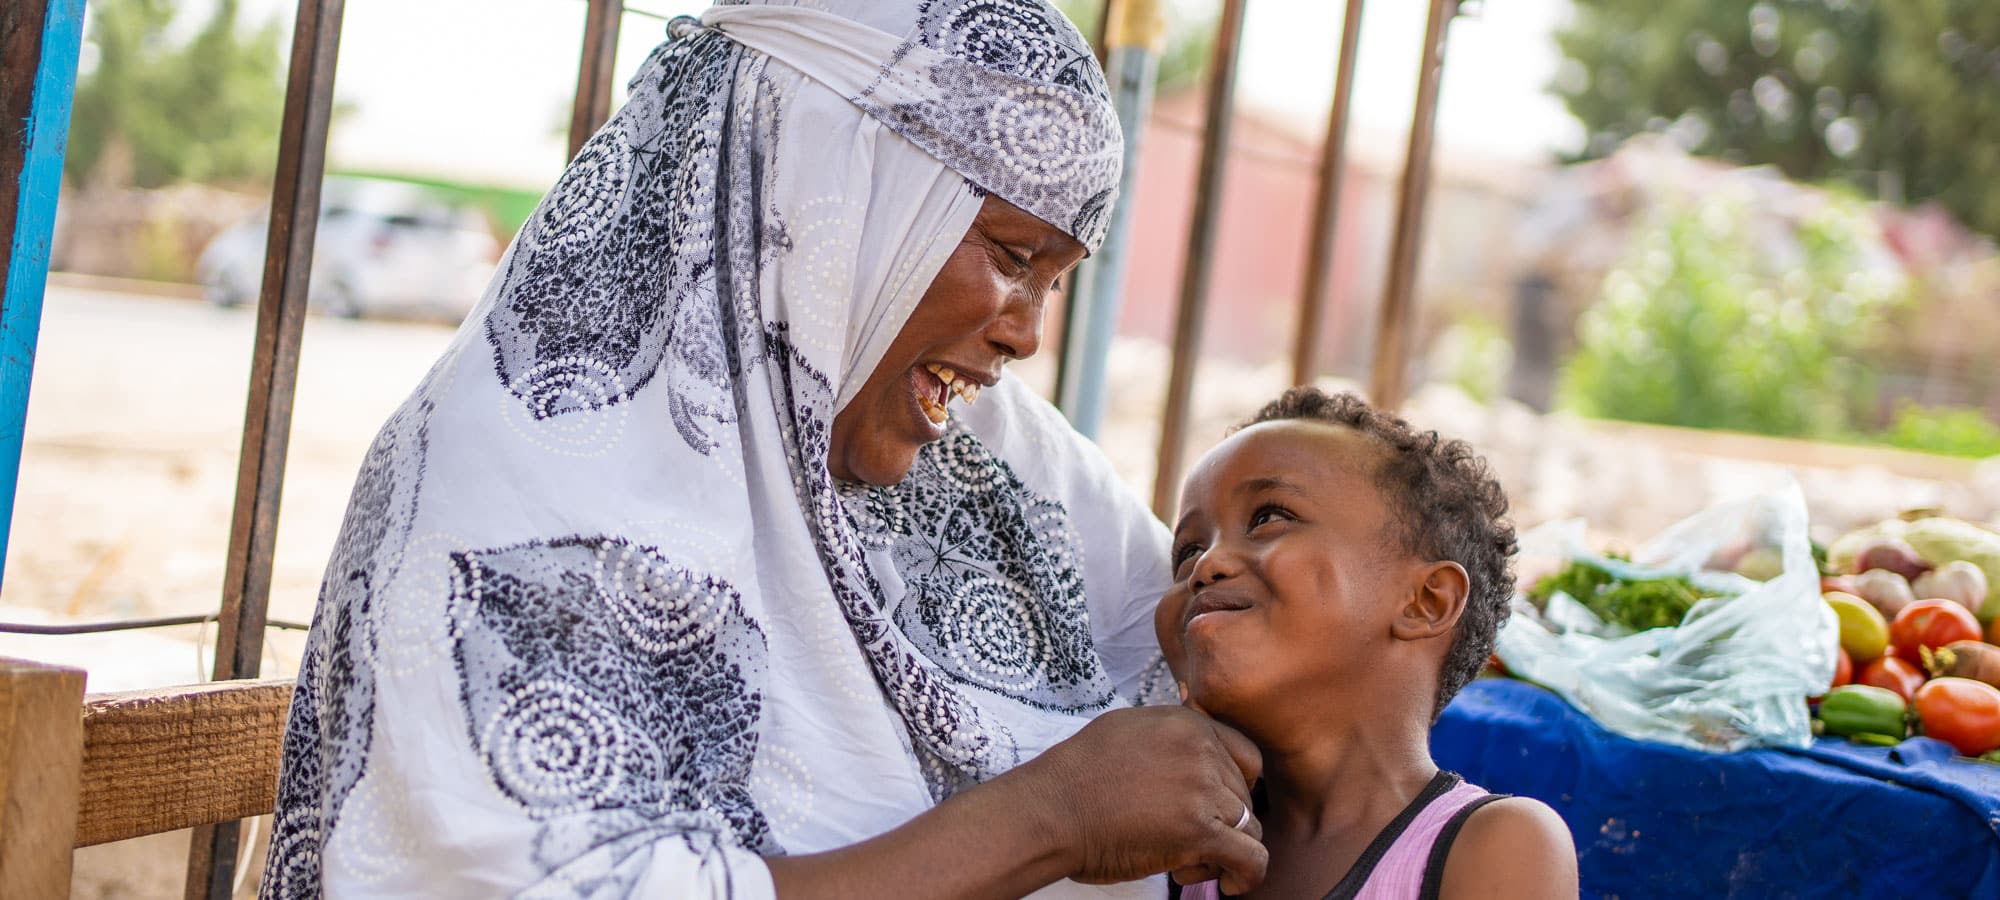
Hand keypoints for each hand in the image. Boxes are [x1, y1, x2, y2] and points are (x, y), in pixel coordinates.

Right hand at [1001, 705, 1266, 893]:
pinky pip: (1252, 858)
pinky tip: (1228, 884)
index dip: (1234, 789)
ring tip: (1188, 863)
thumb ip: (1170, 736)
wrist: (1050, 810)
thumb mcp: (1128, 729)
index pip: (1246, 757)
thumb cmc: (1075, 777)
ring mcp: (1203, 790)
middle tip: (1186, 842)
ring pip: (1249, 827)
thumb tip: (1195, 748)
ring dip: (1226, 850)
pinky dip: (1247, 875)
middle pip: (1245, 797)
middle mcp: (1202, 751)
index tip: (1213, 809)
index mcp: (1187, 725)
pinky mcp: (1200, 832)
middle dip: (1223, 824)